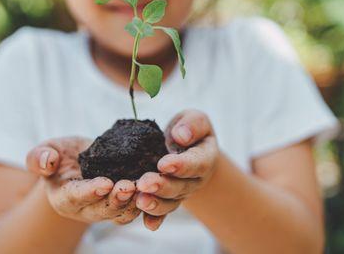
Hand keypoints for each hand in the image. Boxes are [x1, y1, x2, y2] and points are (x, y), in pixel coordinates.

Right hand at [26, 137, 140, 224]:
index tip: (104, 184)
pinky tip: (156, 186)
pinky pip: (136, 208)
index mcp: (64, 198)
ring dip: (135, 202)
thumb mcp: (45, 151)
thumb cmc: (59, 156)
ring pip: (122, 213)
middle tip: (129, 186)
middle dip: (116, 200)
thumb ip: (39, 157)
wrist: (78, 161)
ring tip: (146, 188)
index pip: (76, 197)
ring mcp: (105, 210)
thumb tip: (47, 162)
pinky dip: (146, 200)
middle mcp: (86, 210)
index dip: (90, 192)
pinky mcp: (122, 205)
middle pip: (102, 210)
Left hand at [136, 109, 218, 229]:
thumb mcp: (195, 120)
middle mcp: (194, 180)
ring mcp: (181, 193)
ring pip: (170, 202)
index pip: (195, 163)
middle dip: (162, 186)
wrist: (188, 149)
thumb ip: (192, 124)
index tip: (163, 164)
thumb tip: (181, 136)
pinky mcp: (168, 200)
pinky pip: (163, 212)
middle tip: (144, 183)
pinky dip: (155, 219)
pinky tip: (147, 224)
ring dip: (155, 203)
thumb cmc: (189, 131)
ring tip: (140, 200)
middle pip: (180, 186)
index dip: (181, 165)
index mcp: (204, 158)